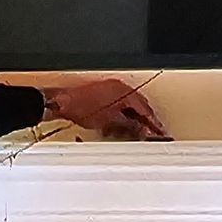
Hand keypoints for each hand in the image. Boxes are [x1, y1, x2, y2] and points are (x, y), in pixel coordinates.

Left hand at [42, 79, 170, 139]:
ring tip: (133, 133)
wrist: (63, 103)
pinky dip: (121, 116)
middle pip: (138, 107)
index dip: (153, 123)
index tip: (158, 132)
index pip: (146, 109)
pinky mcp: (102, 94)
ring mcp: (110, 90)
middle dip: (144, 121)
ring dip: (132, 120)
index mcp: (125, 92)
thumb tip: (141, 130)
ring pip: (128, 107)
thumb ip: (129, 126)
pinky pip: (118, 106)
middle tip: (149, 133)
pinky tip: (118, 127)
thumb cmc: (83, 108)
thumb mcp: (111, 121)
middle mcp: (119, 88)